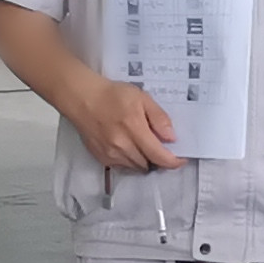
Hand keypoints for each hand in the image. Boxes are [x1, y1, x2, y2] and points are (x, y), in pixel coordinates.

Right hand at [55, 63, 184, 174]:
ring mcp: (110, 154)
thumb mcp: (142, 98)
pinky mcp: (102, 158)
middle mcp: (122, 146)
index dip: (173, 161)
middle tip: (161, 148)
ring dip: (145, 162)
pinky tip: (129, 148)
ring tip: (144, 147)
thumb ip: (159, 118)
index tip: (181, 159)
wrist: (82, 98)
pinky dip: (131, 161)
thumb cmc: (112, 95)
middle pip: (149, 165)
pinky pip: (123, 167)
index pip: (159, 156)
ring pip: (136, 168)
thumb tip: (171, 138)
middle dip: (159, 160)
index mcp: (134, 129)